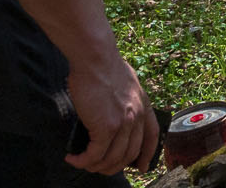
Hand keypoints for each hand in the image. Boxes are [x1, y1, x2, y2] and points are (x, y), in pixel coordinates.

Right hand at [64, 56, 159, 174]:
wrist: (96, 58)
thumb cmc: (104, 67)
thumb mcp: (126, 84)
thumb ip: (125, 100)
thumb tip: (113, 113)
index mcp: (144, 105)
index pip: (152, 136)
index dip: (146, 154)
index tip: (141, 166)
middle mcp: (137, 117)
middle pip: (129, 154)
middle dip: (113, 166)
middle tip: (98, 167)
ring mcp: (123, 123)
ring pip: (112, 158)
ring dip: (95, 166)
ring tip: (82, 162)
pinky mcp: (106, 127)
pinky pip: (95, 155)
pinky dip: (83, 161)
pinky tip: (73, 158)